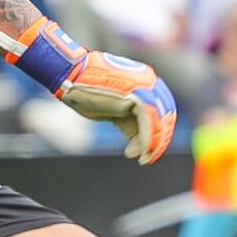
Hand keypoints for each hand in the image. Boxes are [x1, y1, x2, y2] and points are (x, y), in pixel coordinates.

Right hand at [1, 18, 176, 162]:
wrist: (71, 78)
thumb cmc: (87, 93)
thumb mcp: (113, 110)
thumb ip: (129, 121)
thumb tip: (141, 143)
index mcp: (146, 84)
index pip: (161, 112)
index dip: (158, 134)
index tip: (148, 151)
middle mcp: (150, 84)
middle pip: (165, 118)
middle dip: (158, 142)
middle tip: (147, 158)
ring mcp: (145, 89)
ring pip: (159, 123)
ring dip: (152, 145)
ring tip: (140, 159)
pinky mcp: (136, 96)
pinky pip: (147, 124)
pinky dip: (144, 141)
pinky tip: (133, 153)